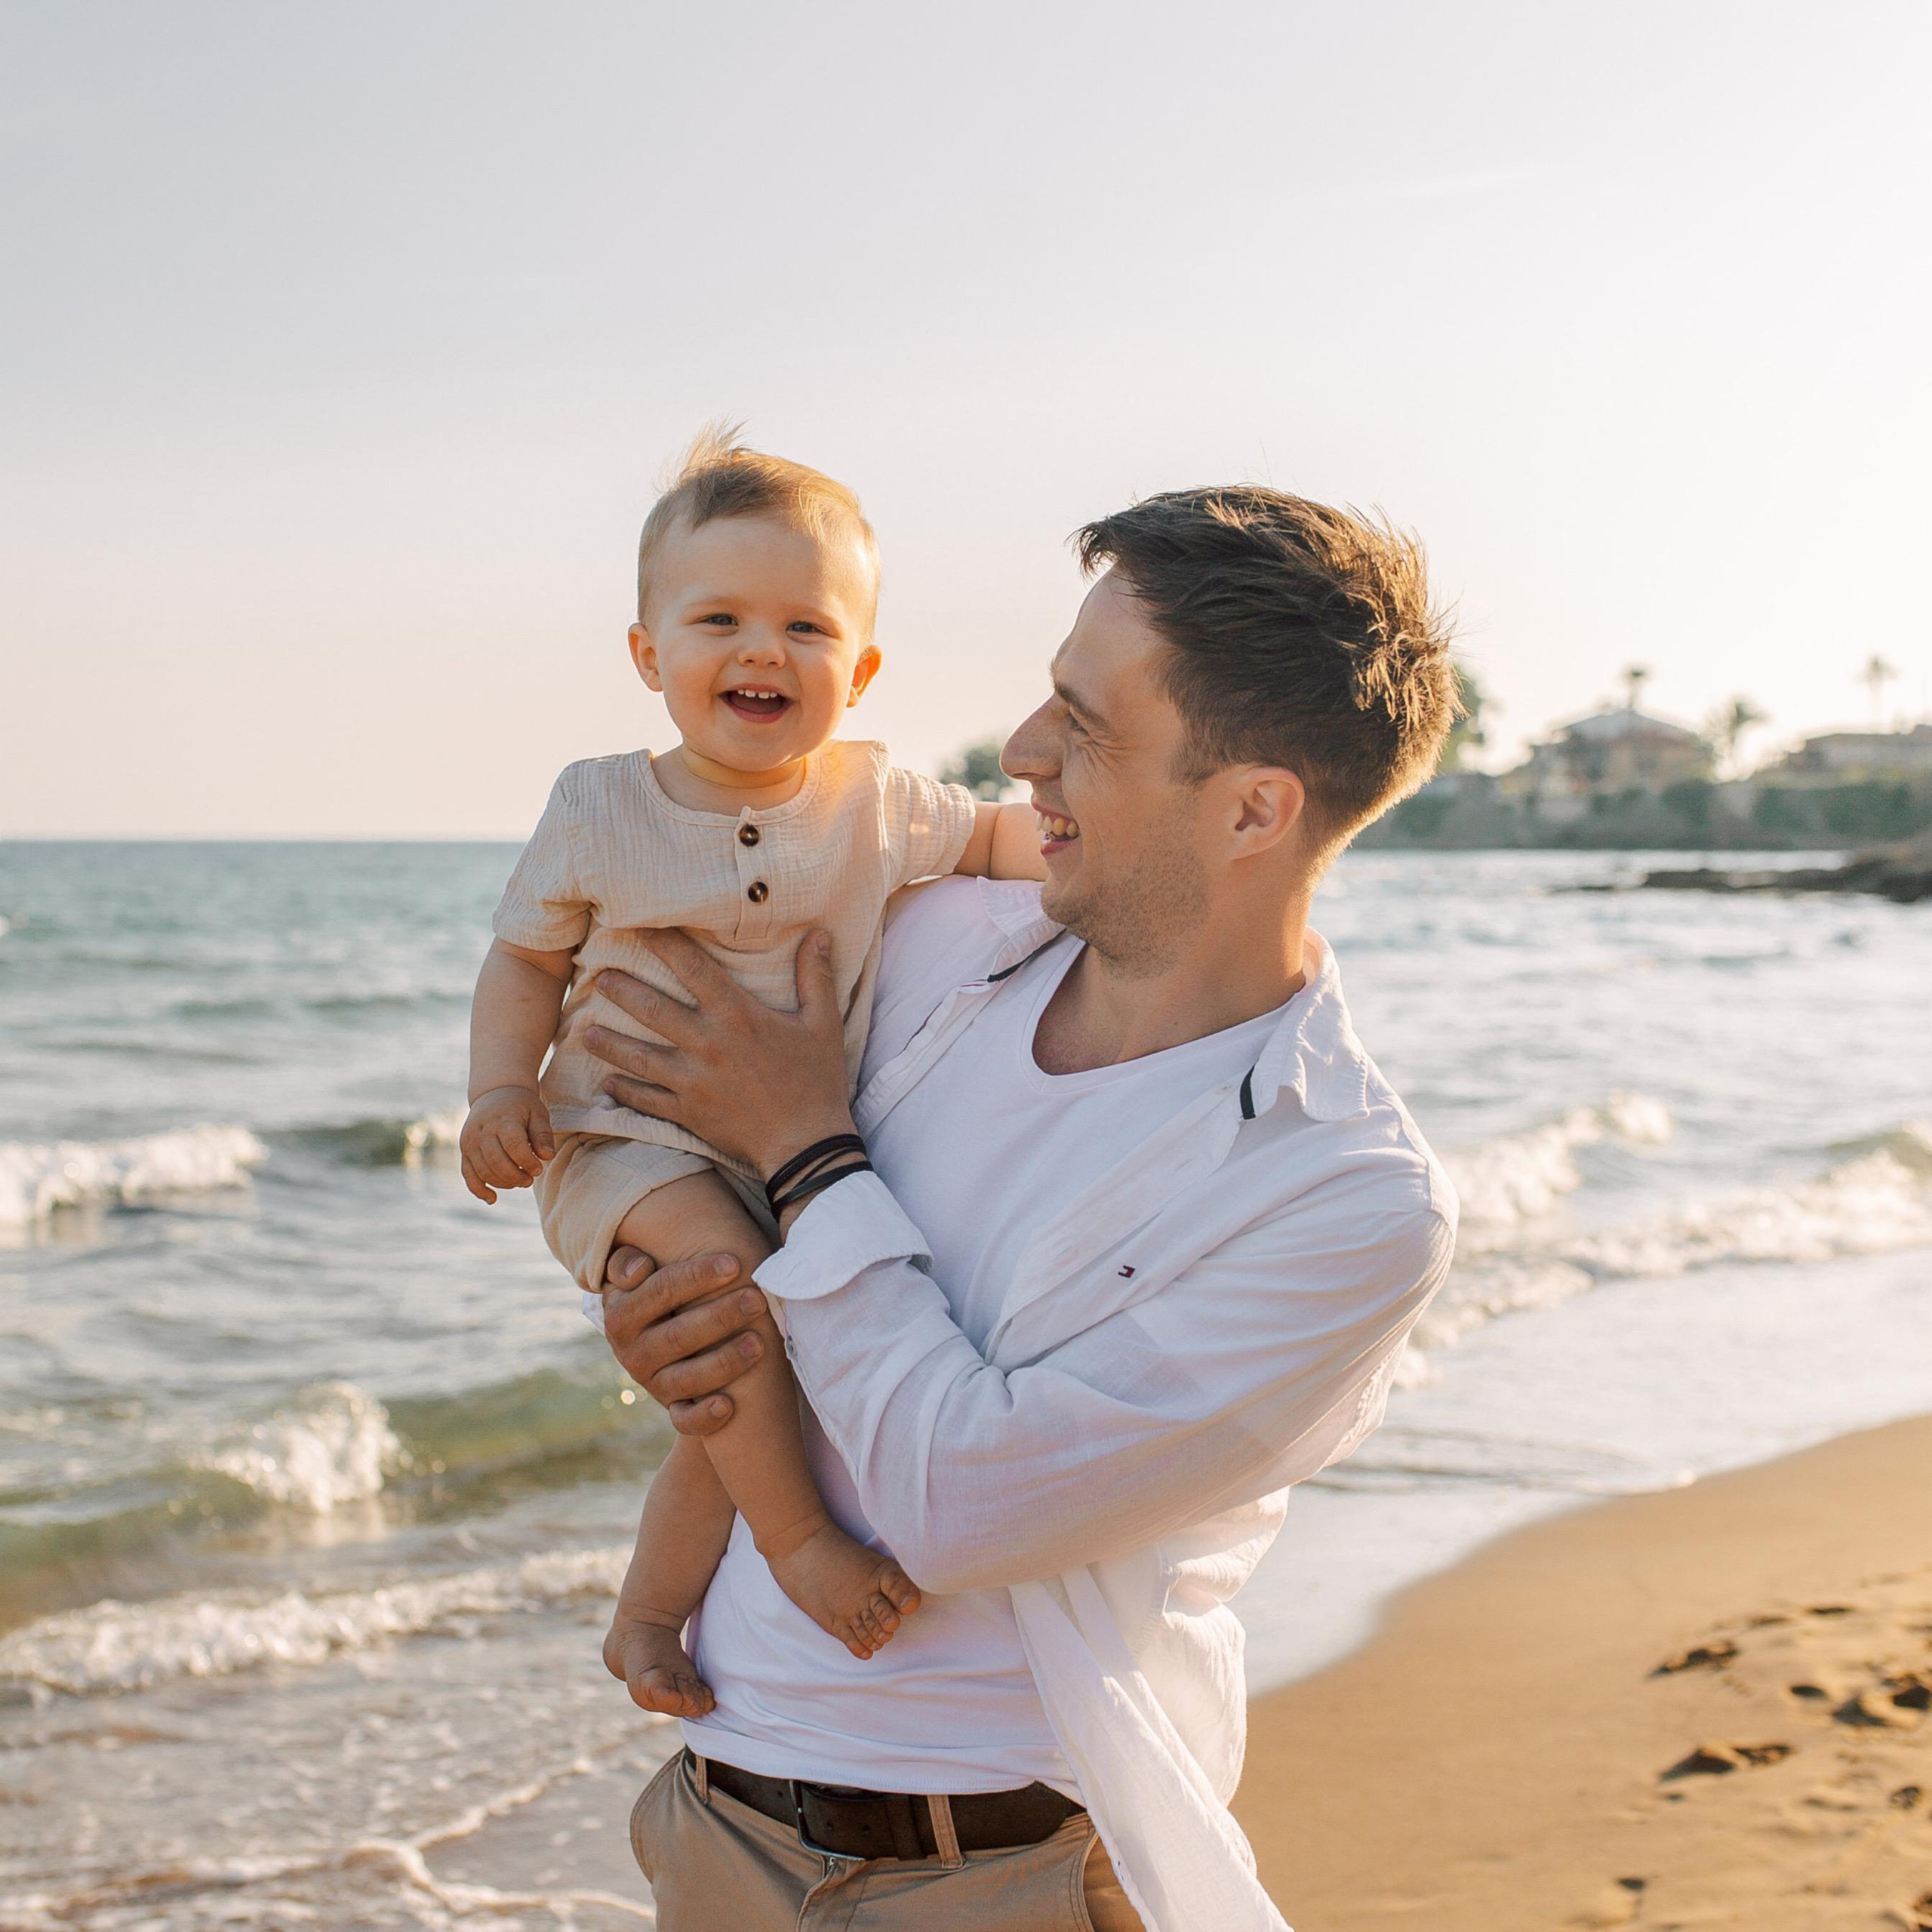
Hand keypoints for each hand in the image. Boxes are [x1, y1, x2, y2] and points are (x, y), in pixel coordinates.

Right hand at [460, 1085, 554, 1202]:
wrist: (494, 1093)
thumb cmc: (521, 1106)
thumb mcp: (537, 1113)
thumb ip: (543, 1135)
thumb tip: (547, 1157)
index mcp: (502, 1120)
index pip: (514, 1146)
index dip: (527, 1162)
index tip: (539, 1169)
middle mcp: (482, 1132)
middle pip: (497, 1162)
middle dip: (516, 1176)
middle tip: (530, 1179)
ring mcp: (470, 1142)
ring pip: (483, 1171)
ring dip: (503, 1183)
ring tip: (520, 1181)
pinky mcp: (464, 1151)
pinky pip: (468, 1175)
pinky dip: (479, 1189)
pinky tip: (492, 1199)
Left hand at [584, 929, 854, 1179]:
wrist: (805, 1144)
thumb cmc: (816, 1080)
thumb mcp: (824, 1023)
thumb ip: (815, 976)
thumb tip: (820, 933)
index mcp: (737, 1015)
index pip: (691, 967)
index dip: (663, 943)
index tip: (642, 928)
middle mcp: (706, 1043)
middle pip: (651, 1009)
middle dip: (621, 989)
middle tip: (598, 976)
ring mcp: (691, 1081)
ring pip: (637, 1056)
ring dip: (609, 1042)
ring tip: (586, 1032)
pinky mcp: (686, 1112)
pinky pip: (645, 1099)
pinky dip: (624, 1091)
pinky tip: (607, 1084)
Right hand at [602, 1244, 766, 1435]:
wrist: (672, 1347)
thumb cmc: (668, 1297)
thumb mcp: (643, 1277)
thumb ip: (630, 1263)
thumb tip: (640, 1268)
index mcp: (621, 1314)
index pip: (660, 1290)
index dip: (697, 1276)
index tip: (735, 1263)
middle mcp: (632, 1352)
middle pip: (677, 1334)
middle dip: (720, 1316)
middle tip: (758, 1299)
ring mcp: (652, 1384)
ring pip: (685, 1378)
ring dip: (723, 1361)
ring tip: (759, 1342)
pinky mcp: (673, 1409)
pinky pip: (685, 1419)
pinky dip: (704, 1416)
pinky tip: (728, 1405)